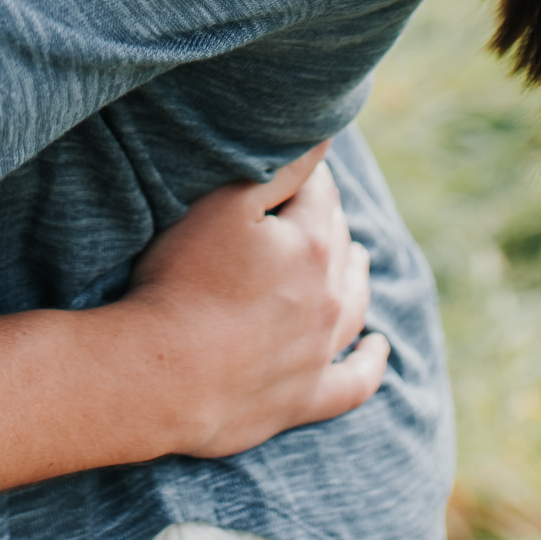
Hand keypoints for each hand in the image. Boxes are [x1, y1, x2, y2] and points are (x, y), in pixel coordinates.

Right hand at [122, 142, 386, 459]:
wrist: (161, 377)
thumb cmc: (182, 283)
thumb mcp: (223, 206)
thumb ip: (280, 170)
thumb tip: (324, 141)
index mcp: (311, 247)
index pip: (322, 194)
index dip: (308, 175)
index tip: (296, 167)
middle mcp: (328, 298)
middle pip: (339, 244)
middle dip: (328, 220)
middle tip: (312, 206)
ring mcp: (320, 352)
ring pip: (355, 303)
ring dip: (357, 275)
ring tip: (357, 257)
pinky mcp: (306, 397)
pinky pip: (355, 382)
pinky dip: (371, 363)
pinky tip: (378, 349)